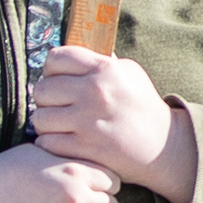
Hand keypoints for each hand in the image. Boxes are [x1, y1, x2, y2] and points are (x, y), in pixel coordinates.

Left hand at [30, 45, 196, 202]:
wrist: (163, 146)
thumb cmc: (143, 106)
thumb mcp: (129, 73)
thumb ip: (99, 62)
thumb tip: (71, 53)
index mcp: (105, 69)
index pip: (56, 58)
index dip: (52, 68)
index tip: (58, 78)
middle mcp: (94, 93)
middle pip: (41, 89)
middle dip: (46, 98)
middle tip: (58, 105)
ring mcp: (88, 122)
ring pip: (39, 118)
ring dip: (46, 123)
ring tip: (60, 124)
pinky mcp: (84, 149)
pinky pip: (46, 141)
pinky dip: (51, 143)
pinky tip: (64, 141)